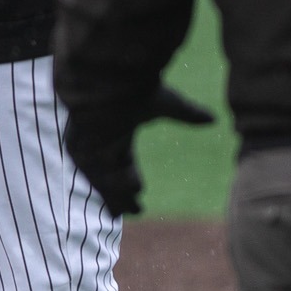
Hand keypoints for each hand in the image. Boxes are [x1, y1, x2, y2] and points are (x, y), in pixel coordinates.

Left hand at [65, 85, 214, 216]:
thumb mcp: (165, 103)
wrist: (107, 79)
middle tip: (136, 211)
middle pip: (109, 178)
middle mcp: (100, 141)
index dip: (130, 182)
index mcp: (117, 132)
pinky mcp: (76, 146)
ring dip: (117, 193)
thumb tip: (213, 118)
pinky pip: (89, 172)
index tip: (139, 201)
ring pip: (101, 179)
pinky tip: (128, 191)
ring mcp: (87, 144)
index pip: (122, 164)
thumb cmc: (134, 89)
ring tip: (135, 207)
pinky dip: (106, 184)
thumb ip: (187, 114)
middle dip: (120, 196)